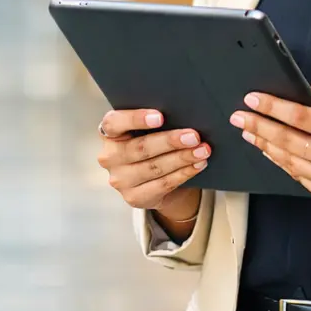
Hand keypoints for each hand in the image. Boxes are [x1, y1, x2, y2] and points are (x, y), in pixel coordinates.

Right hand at [96, 108, 210, 218]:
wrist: (148, 178)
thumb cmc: (148, 142)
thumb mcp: (143, 130)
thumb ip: (153, 121)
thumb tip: (182, 113)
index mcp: (108, 133)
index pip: (114, 123)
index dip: (136, 119)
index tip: (160, 117)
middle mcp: (109, 157)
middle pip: (140, 148)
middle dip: (170, 141)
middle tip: (193, 136)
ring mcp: (120, 180)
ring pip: (154, 167)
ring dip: (182, 158)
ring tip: (202, 150)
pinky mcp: (133, 197)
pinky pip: (163, 184)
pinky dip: (183, 173)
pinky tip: (197, 165)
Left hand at [231, 83, 310, 208]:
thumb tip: (309, 91)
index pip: (300, 117)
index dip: (272, 107)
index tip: (253, 99)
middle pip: (287, 139)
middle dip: (258, 126)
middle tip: (239, 117)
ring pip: (288, 160)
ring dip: (264, 145)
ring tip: (248, 133)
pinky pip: (297, 176)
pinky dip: (280, 162)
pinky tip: (269, 151)